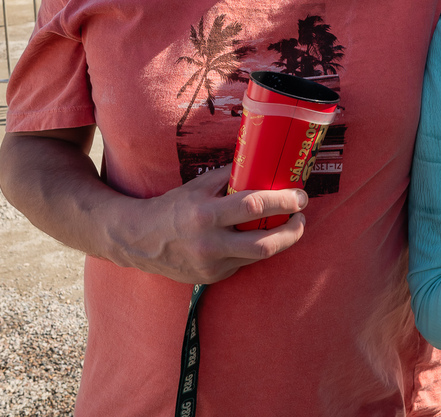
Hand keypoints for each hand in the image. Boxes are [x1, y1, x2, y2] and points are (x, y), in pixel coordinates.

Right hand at [0, 129, 307, 285]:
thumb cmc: (173, 206)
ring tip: (291, 227)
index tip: (300, 195)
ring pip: (259, 257)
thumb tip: (263, 160)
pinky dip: (256, 250)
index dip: (284, 200)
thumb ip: (229, 177)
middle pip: (265, 244)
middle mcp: (209, 244)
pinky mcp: (212, 278)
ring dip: (281, 241)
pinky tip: (260, 237)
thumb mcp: (198, 185)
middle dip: (292, 231)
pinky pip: (244, 264)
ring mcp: (211, 266)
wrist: (139, 242)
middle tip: (302, 217)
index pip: (254, 206)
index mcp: (205, 214)